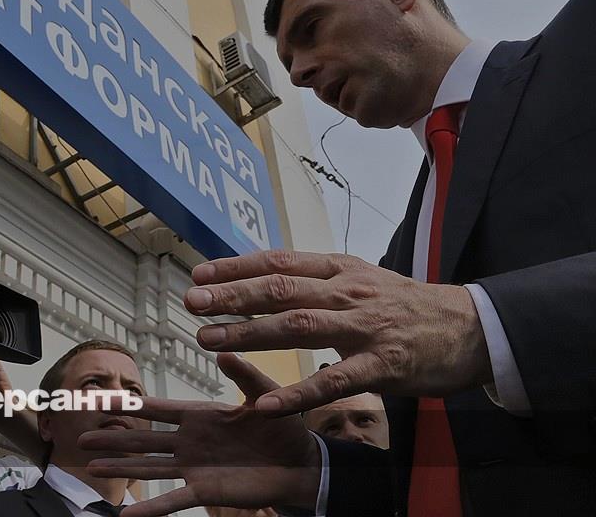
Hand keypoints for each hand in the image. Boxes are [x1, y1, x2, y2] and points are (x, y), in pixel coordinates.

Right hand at [79, 353, 321, 515]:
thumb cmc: (285, 427)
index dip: (130, 404)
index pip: (158, 408)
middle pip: (143, 438)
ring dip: (121, 466)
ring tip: (92, 465)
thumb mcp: (265, 396)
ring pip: (149, 467)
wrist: (301, 464)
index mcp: (201, 416)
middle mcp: (190, 441)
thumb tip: (223, 351)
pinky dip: (149, 509)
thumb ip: (244, 375)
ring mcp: (194, 467)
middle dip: (113, 436)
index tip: (103, 399)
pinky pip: (171, 500)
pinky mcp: (205, 490)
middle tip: (83, 435)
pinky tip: (125, 515)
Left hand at [185, 250, 491, 412]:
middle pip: (280, 290)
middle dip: (232, 295)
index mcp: (341, 270)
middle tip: (192, 301)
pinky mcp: (382, 366)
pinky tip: (266, 404)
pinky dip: (298, 394)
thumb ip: (319, 278)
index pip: (280, 262)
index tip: (200, 273)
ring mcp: (365, 329)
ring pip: (298, 328)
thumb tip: (268, 274)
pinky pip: (334, 382)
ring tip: (209, 340)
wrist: (473, 326)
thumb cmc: (408, 304)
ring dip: (249, 334)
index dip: (237, 266)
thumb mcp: (363, 278)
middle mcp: (348, 293)